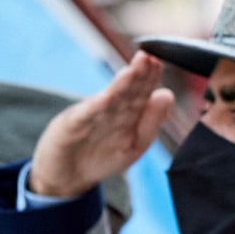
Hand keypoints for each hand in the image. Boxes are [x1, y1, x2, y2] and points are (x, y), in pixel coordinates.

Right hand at [29, 54, 175, 199]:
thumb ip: (151, 122)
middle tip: (149, 56)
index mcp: (126, 113)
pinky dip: (96, 107)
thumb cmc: (102, 158)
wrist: (66, 178)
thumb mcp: (134, 145)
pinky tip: (106, 97)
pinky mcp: (70, 127)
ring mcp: (89, 116)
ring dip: (120, 86)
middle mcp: (109, 110)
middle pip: (126, 91)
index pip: (142, 91)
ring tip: (132, 71)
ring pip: (108, 100)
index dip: (151, 78)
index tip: (161, 61)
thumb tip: (168, 94)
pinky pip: (86, 116)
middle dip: (138, 74)